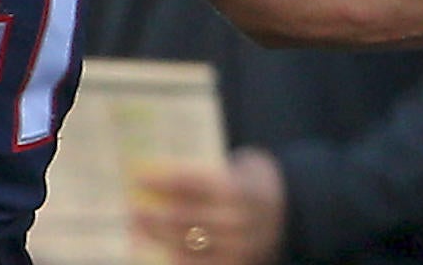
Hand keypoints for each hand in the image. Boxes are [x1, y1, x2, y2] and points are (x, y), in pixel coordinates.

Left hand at [132, 149, 286, 264]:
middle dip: (153, 214)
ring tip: (137, 228)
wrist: (291, 211)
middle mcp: (239, 219)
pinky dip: (173, 257)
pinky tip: (157, 249)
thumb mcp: (243, 166)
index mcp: (241, 188)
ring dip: (155, 237)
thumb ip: (211, 171)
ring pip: (184, 244)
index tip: (139, 177)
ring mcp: (237, 246)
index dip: (162, 180)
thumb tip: (159, 175)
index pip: (193, 183)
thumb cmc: (253, 183)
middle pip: (184, 218)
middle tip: (131, 208)